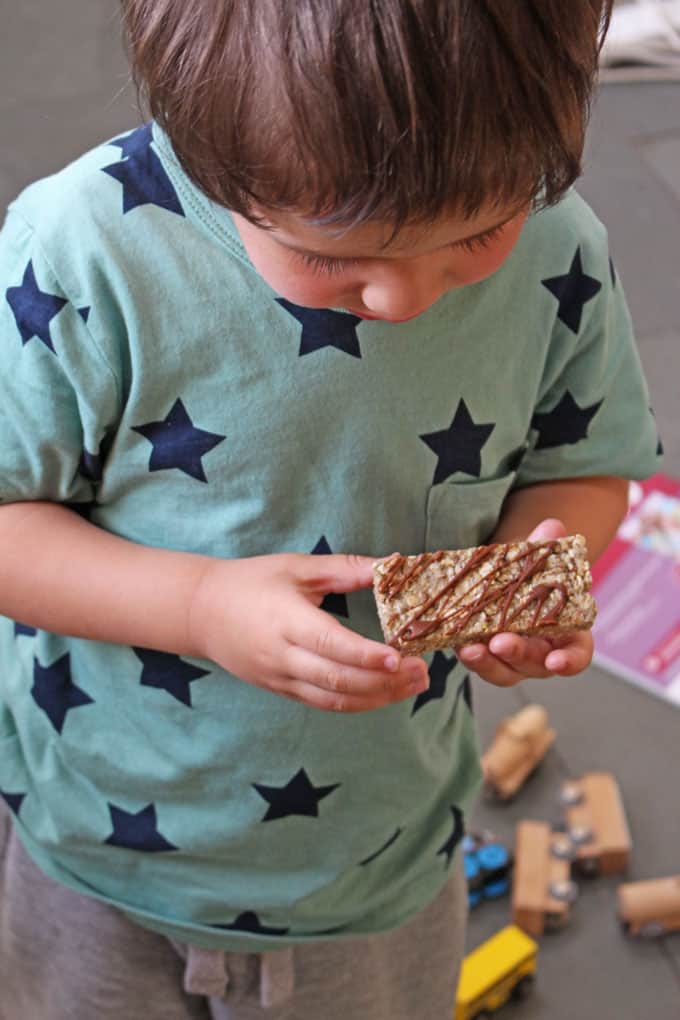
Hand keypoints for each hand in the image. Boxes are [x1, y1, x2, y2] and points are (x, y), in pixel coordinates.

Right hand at [189, 552, 429, 710]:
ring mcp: (280, 678)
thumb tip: (391, 564)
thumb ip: (345, 568)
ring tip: (414, 685)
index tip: (399, 656)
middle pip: (338, 680)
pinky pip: (323, 704)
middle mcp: (282, 656)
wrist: (201, 612)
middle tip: (422, 672)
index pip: (330, 644)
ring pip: (334, 700)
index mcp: (286, 620)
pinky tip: (385, 693)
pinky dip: (357, 703)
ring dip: (378, 698)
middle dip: (384, 681)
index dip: (366, 656)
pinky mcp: (281, 690)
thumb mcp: (296, 567)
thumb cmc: (251, 582)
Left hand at [457, 518, 593, 686]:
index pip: (576, 655)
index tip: (557, 662)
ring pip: (502, 671)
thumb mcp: (535, 559)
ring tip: (469, 649)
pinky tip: (454, 641)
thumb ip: (544, 547)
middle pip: (535, 665)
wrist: (503, 578)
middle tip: (500, 643)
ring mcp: (511, 659)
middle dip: (517, 655)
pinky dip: (467, 653)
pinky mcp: (483, 656)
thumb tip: (552, 528)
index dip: (569, 661)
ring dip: (486, 662)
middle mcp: (541, 653)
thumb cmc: (530, 574)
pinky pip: (477, 661)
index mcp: (566, 634)